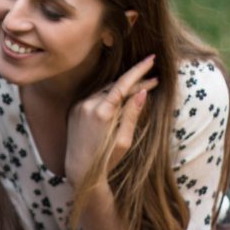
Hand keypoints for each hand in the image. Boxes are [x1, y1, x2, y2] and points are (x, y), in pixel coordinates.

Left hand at [66, 55, 158, 187]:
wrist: (79, 169)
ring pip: (105, 90)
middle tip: (154, 79)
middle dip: (135, 82)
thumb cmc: (107, 159)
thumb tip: (142, 92)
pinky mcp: (75, 109)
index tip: (151, 59)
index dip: (138, 70)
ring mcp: (79, 106)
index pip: (123, 84)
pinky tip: (121, 97)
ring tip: (142, 87)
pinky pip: (95, 97)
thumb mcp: (125, 138)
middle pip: (116, 86)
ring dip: (122, 88)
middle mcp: (88, 104)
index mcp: (102, 112)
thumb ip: (132, 113)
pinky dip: (109, 95)